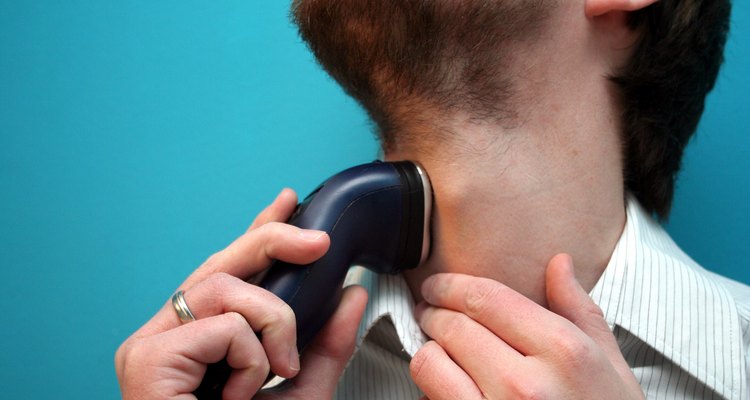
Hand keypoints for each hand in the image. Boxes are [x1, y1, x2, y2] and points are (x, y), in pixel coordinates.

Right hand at [115, 189, 366, 399]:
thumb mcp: (299, 389)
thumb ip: (325, 342)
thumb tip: (353, 293)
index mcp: (197, 336)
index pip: (229, 269)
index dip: (258, 232)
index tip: (288, 202)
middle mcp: (166, 334)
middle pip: (221, 263)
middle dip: (274, 240)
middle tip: (319, 240)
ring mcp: (149, 345)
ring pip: (225, 288)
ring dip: (272, 323)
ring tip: (278, 368)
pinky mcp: (145, 360)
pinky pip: (223, 326)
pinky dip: (252, 356)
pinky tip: (243, 392)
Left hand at [410, 254, 643, 398]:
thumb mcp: (611, 366)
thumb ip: (580, 310)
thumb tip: (558, 262)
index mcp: (564, 352)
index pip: (486, 298)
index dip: (451, 285)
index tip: (438, 284)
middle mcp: (526, 384)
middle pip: (452, 325)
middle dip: (432, 311)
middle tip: (429, 311)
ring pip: (429, 362)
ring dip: (427, 350)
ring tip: (438, 348)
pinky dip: (430, 389)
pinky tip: (446, 386)